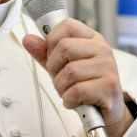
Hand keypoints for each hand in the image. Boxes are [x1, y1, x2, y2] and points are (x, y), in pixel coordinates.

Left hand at [22, 19, 132, 136]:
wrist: (107, 111)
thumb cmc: (85, 85)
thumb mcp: (62, 66)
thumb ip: (45, 53)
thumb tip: (28, 39)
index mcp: (92, 39)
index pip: (67, 25)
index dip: (52, 41)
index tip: (53, 56)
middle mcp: (102, 49)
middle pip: (65, 47)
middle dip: (54, 68)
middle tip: (62, 79)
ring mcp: (108, 67)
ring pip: (70, 71)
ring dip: (61, 88)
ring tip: (70, 91)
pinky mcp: (109, 87)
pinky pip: (77, 91)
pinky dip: (69, 100)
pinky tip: (75, 101)